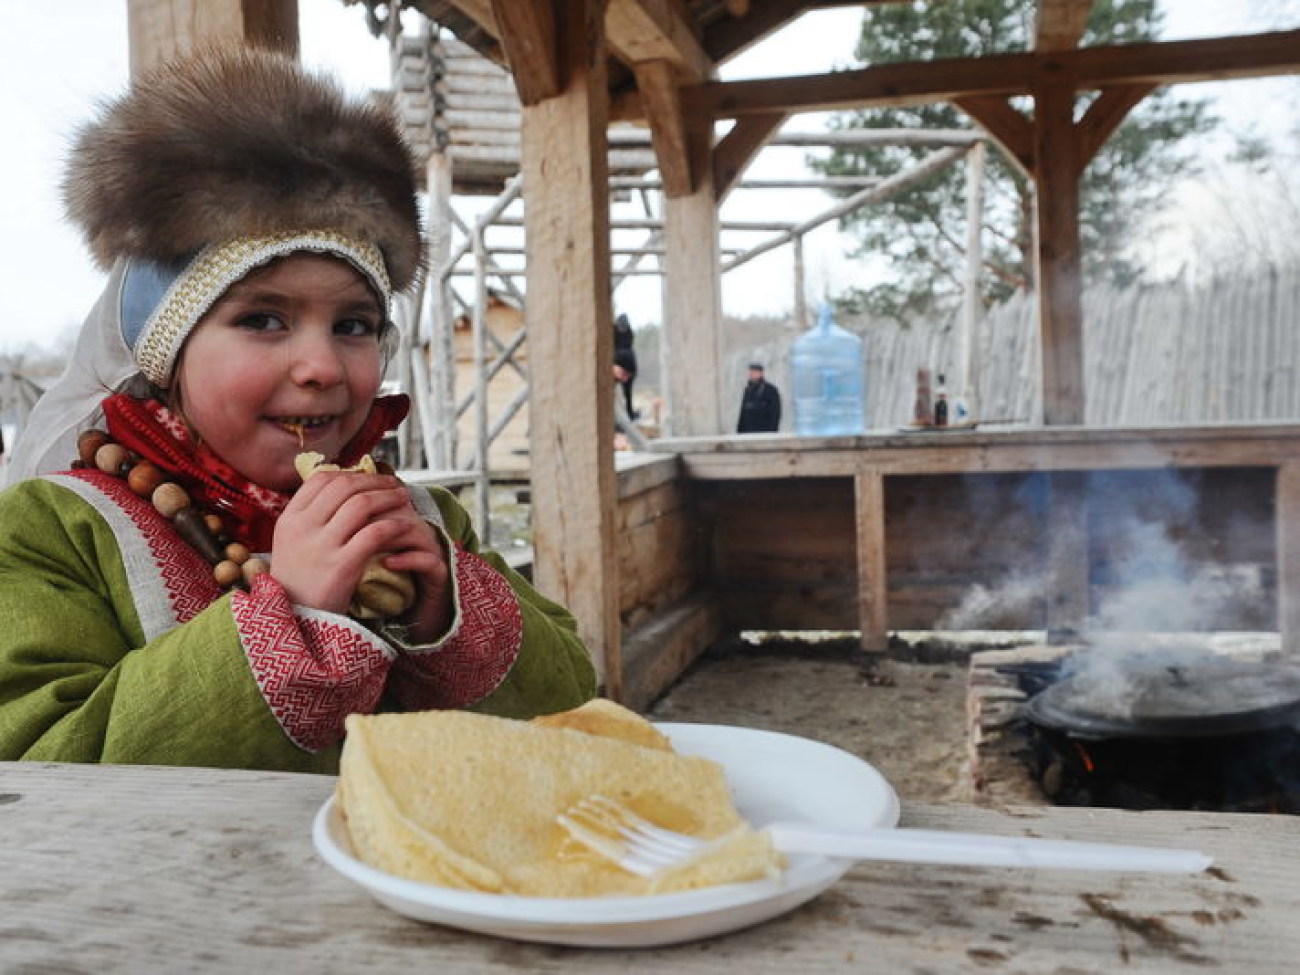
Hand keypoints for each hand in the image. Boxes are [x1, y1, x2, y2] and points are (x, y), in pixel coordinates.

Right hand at [272, 472, 451, 638]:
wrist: (297, 620)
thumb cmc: (301, 580)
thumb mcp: (293, 543)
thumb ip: (312, 517)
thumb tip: (340, 485)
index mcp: (289, 519)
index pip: (321, 479)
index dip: (350, 473)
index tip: (370, 478)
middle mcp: (302, 528)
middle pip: (344, 487)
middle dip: (374, 481)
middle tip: (393, 484)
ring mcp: (321, 546)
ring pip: (361, 505)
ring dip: (388, 497)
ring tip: (403, 499)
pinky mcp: (341, 566)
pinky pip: (374, 533)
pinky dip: (393, 524)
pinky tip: (404, 525)